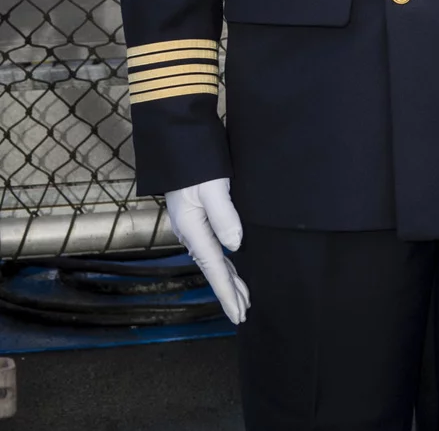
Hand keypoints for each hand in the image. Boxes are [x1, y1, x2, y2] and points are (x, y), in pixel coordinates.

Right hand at [164, 177, 249, 323]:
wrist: (178, 141)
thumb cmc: (196, 164)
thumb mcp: (213, 189)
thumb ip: (225, 217)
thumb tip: (236, 247)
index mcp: (193, 230)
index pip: (215, 269)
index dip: (228, 292)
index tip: (240, 313)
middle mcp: (190, 232)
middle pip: (213, 269)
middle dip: (229, 292)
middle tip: (244, 314)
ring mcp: (192, 225)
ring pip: (213, 260)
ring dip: (228, 279)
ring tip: (242, 297)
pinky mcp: (197, 216)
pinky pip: (212, 248)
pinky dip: (224, 263)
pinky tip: (231, 267)